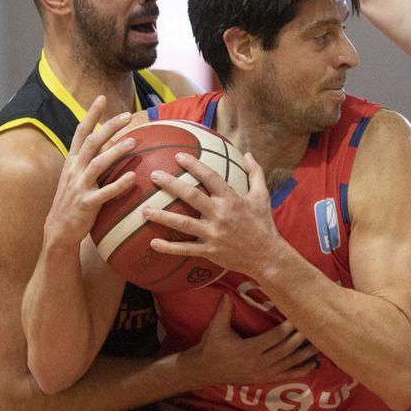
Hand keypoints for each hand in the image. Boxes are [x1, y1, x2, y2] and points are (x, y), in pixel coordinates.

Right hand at [43, 96, 135, 251]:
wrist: (59, 230)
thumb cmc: (74, 201)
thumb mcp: (79, 176)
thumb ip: (92, 159)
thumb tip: (113, 141)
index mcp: (72, 161)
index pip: (81, 132)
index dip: (90, 115)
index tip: (101, 97)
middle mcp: (75, 170)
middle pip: (92, 143)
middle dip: (109, 127)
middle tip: (127, 115)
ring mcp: (80, 187)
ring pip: (98, 164)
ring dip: (116, 152)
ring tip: (133, 142)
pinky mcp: (87, 204)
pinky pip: (105, 193)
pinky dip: (118, 184)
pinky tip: (132, 178)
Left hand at [145, 151, 285, 277]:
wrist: (267, 256)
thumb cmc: (263, 224)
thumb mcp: (262, 196)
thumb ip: (255, 173)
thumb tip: (247, 153)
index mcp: (232, 200)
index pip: (210, 177)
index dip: (194, 165)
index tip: (178, 156)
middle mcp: (220, 215)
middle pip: (191, 196)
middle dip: (171, 185)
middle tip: (154, 176)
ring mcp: (213, 234)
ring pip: (183, 224)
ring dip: (162, 216)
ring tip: (144, 210)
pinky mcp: (209, 251)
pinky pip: (185, 249)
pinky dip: (168, 247)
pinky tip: (152, 243)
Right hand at [180, 298, 316, 385]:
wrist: (204, 370)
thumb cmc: (211, 346)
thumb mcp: (215, 327)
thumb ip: (224, 310)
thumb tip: (229, 290)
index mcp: (249, 350)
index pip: (276, 337)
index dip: (290, 328)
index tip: (300, 316)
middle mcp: (259, 363)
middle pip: (287, 350)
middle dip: (302, 338)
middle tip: (316, 325)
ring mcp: (263, 373)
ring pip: (290, 363)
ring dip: (306, 354)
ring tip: (320, 343)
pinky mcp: (264, 379)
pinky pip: (286, 375)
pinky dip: (301, 370)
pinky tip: (313, 364)